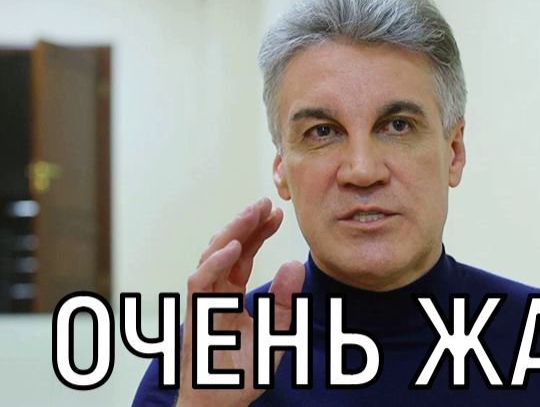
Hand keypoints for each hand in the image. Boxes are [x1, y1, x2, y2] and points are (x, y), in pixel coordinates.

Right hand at [176, 198, 304, 406]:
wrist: (220, 406)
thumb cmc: (243, 374)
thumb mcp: (278, 335)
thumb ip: (286, 302)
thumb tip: (295, 264)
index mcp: (230, 296)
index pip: (243, 256)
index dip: (258, 233)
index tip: (276, 213)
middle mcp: (215, 296)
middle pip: (227, 250)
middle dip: (245, 224)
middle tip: (265, 203)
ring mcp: (203, 305)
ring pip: (210, 259)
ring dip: (231, 234)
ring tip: (252, 214)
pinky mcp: (195, 318)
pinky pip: (200, 284)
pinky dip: (215, 264)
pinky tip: (234, 248)